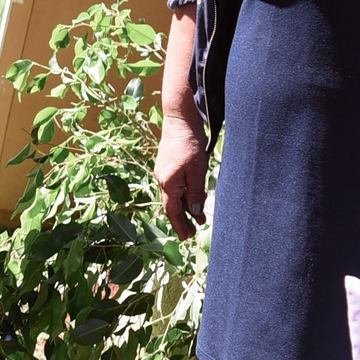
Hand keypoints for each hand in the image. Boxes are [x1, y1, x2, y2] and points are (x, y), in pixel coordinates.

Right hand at [155, 115, 208, 238]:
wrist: (179, 121)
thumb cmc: (189, 144)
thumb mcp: (197, 170)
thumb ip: (196, 192)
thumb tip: (195, 212)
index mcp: (168, 183)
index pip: (173, 210)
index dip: (180, 225)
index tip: (187, 237)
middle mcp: (162, 179)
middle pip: (172, 205)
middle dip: (182, 220)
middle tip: (192, 232)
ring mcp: (164, 172)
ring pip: (174, 196)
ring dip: (185, 207)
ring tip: (197, 217)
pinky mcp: (168, 166)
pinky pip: (175, 186)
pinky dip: (184, 195)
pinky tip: (193, 196)